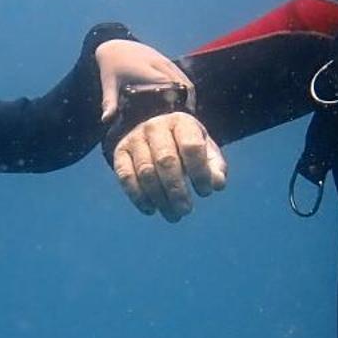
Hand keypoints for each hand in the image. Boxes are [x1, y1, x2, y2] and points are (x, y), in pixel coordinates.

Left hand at [95, 39, 195, 124]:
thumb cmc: (111, 68)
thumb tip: (106, 120)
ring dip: (189, 97)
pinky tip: (186, 104)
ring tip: (188, 116)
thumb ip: (110, 102)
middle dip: (186, 102)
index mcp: (145, 70)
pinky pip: (184, 76)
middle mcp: (158, 64)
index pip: (167, 85)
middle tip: (185, 122)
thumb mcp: (109, 84)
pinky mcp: (168, 62)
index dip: (175, 100)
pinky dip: (187, 90)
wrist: (115, 47)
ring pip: (185, 80)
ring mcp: (165, 62)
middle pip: (181, 83)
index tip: (177, 117)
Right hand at [111, 113, 227, 221]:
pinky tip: (152, 210)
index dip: (200, 173)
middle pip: (166, 161)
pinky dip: (139, 197)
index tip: (206, 193)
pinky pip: (126, 177)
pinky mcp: (119, 152)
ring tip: (173, 216)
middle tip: (186, 211)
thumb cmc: (186, 146)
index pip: (191, 147)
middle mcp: (155, 127)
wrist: (154, 134)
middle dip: (177, 190)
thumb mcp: (204, 150)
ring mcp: (135, 138)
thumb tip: (218, 184)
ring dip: (160, 198)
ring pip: (146, 172)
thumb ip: (214, 167)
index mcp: (181, 122)